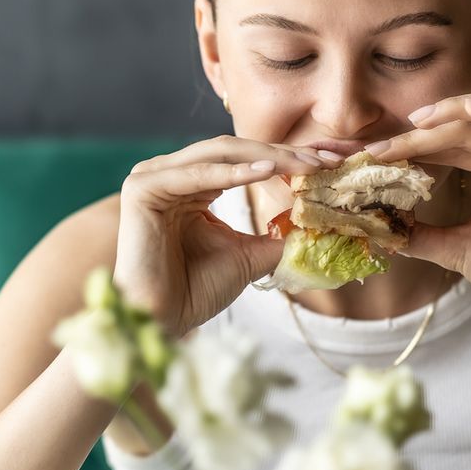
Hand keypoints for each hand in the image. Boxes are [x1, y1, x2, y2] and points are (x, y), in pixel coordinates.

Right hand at [116, 136, 337, 333]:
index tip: (329, 163)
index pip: (243, 158)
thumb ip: (274, 233)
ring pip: (219, 153)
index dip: (286, 158)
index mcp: (190, 183)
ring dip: (266, 157)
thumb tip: (312, 221)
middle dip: (283, 153)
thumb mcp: (247, 254)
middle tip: (325, 158)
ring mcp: (152, 177)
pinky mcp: (142, 188)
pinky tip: (267, 172)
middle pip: (234, 149)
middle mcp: (170, 173)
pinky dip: (233, 172)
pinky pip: (197, 174)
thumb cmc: (196, 291)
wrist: (163, 320)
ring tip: (304, 165)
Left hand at [367, 92, 470, 331]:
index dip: (415, 146)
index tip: (376, 154)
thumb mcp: (455, 248)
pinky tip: (466, 108)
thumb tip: (381, 227)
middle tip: (383, 145)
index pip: (452, 145)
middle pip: (467, 128)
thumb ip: (420, 234)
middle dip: (423, 133)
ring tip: (417, 120)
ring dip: (455, 111)